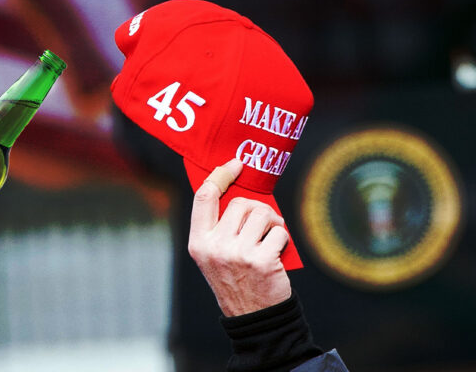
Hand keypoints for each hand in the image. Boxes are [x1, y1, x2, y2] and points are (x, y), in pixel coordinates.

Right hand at [188, 159, 291, 316]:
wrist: (253, 317)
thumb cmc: (236, 278)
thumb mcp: (214, 254)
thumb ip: (220, 226)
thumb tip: (238, 189)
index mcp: (198, 242)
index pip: (204, 197)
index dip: (220, 175)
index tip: (235, 165)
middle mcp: (214, 246)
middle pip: (239, 203)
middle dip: (256, 209)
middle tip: (263, 222)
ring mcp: (237, 253)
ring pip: (262, 213)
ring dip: (272, 221)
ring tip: (272, 235)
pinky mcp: (262, 260)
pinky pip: (279, 231)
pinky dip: (283, 237)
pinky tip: (278, 251)